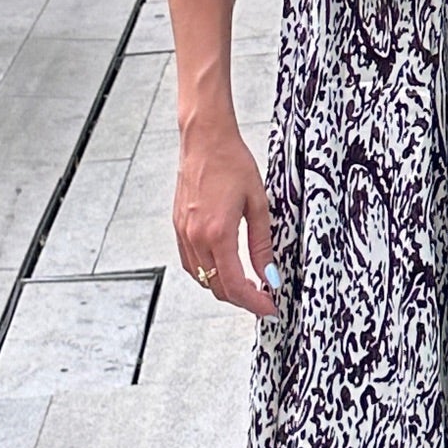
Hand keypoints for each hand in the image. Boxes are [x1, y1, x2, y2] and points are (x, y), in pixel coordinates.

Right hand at [173, 121, 276, 313]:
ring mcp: (183, 233)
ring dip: (223, 288)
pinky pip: (190, 263)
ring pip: (201, 279)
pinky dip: (206, 273)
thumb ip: (262, 244)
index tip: (270, 308)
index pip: (235, 285)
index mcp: (218, 233)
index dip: (254, 303)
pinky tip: (224, 267)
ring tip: (247, 284)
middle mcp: (196, 237)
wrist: (205, 139)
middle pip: (216, 287)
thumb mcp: (258, 204)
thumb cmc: (233, 163)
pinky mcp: (178, 226)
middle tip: (263, 298)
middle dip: (241, 299)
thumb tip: (270, 275)